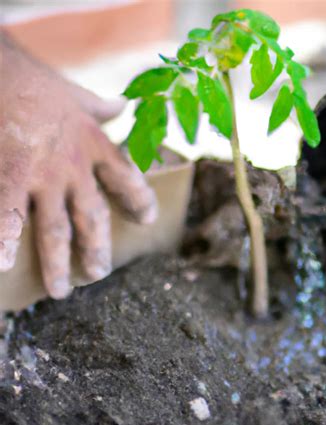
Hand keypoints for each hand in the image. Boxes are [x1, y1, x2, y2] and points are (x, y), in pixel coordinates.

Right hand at [0, 32, 156, 298]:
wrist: (2, 68)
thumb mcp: (79, 94)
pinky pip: (9, 215)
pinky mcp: (10, 173)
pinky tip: (3, 267)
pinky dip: (5, 242)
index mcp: (96, 147)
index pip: (127, 179)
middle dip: (97, 249)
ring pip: (55, 229)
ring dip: (57, 263)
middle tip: (98, 274)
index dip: (138, 200)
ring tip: (60, 291)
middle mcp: (75, 167)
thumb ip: (101, 107)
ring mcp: (43, 175)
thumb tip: (123, 105)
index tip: (146, 219)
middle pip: (93, 217)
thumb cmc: (38, 82)